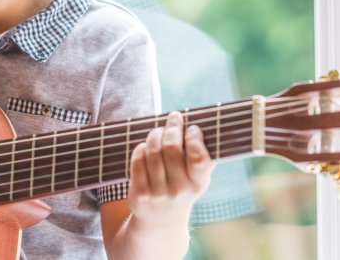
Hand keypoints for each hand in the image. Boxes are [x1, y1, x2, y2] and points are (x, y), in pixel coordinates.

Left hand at [127, 112, 212, 227]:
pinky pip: (138, 160)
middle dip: (172, 127)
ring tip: (159, 131)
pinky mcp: (139, 194)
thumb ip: (201, 157)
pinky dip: (141, 148)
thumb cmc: (182, 188)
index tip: (192, 128)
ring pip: (152, 151)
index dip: (194, 138)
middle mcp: (179, 190)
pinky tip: (146, 146)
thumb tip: (201, 126)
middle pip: (171, 147)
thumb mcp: (197, 179)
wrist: (160, 221)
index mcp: (198, 184)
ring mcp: (157, 193)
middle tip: (174, 117)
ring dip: (155, 134)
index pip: (198, 158)